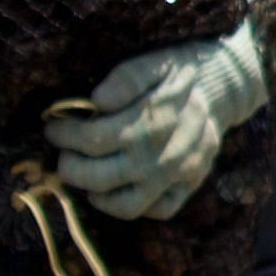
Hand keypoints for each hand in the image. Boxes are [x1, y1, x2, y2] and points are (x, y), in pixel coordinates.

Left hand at [44, 20, 267, 222]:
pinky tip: (110, 187)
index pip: (95, 139)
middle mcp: (167, 155)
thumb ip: (127, 78)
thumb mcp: (155, 63)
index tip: (54, 126)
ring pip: (125, 204)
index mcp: (156, 121)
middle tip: (62, 151)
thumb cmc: (176, 74)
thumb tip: (98, 101)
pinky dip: (126, 205)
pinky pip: (155, 211)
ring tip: (80, 173)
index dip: (66, 134)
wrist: (221, 89)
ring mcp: (179, 176)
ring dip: (92, 192)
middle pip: (101, 176)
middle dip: (70, 166)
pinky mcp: (188, 188)